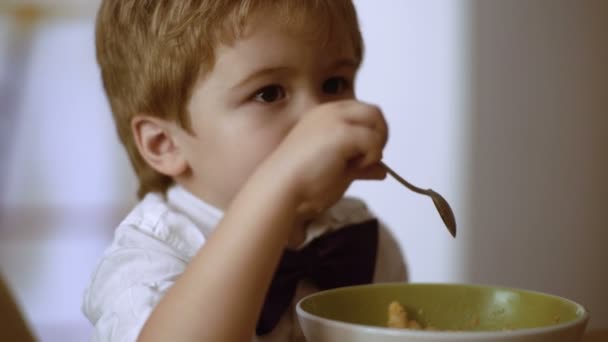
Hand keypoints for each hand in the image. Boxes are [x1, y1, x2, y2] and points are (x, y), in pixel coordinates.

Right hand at [258, 100, 388, 218]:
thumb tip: (382, 170)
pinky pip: (373, 139)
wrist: (282, 188)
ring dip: (376, 143)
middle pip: (373, 112)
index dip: (370, 133)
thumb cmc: (302, 182)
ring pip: (376, 119)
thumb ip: (360, 165)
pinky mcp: (342, 131)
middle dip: (379, 135)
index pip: (361, 113)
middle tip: (369, 160)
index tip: (365, 158)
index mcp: (324, 116)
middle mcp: (330, 111)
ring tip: (359, 164)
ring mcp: (335, 118)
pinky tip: (354, 168)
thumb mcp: (338, 170)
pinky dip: (372, 155)